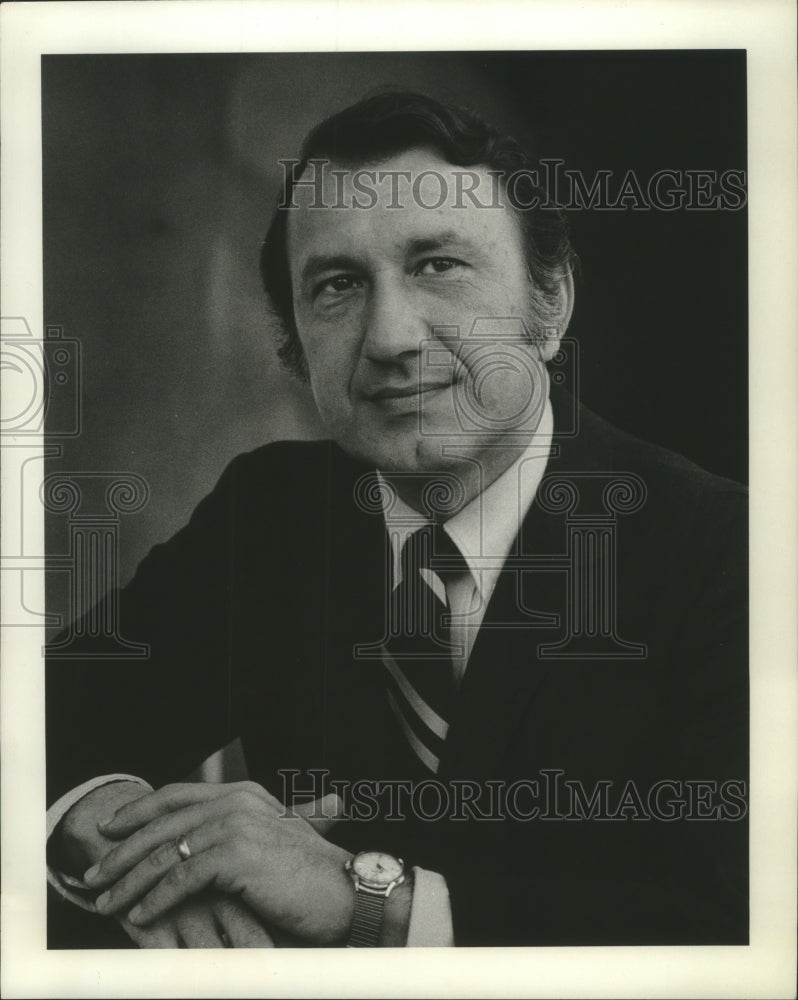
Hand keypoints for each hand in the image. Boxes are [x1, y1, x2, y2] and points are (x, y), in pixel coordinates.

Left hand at [83, 782, 353, 944]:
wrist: (344, 892)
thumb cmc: (308, 877)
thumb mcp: (267, 844)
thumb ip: (233, 835)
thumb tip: (195, 846)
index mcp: (242, 794)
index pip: (177, 795)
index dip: (139, 811)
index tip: (110, 831)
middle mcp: (236, 801)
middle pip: (163, 822)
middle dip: (123, 851)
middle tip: (93, 875)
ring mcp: (235, 824)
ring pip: (166, 852)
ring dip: (130, 881)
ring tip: (106, 903)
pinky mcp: (235, 855)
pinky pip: (182, 877)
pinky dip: (157, 899)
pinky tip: (140, 917)